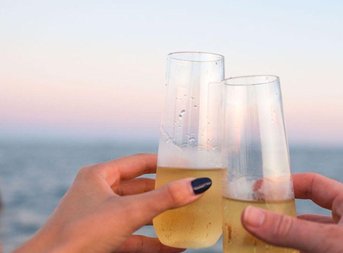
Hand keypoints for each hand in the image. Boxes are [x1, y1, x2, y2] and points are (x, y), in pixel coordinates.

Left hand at [13, 153, 211, 252]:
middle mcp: (99, 193)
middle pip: (141, 190)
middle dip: (166, 195)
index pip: (140, 162)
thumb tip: (198, 185)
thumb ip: (165, 200)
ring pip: (138, 214)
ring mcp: (99, 218)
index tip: (187, 168)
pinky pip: (133, 237)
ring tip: (187, 220)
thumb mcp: (129, 212)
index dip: (164, 164)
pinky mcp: (101, 239)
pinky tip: (174, 246)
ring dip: (162, 220)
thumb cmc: (80, 233)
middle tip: (191, 195)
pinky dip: (152, 242)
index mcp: (99, 175)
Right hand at [242, 173, 342, 252]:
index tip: (258, 191)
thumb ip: (291, 231)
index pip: (313, 185)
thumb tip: (249, 216)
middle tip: (252, 226)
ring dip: (286, 245)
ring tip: (258, 247)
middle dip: (280, 223)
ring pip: (309, 244)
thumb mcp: (332, 240)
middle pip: (306, 220)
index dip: (286, 184)